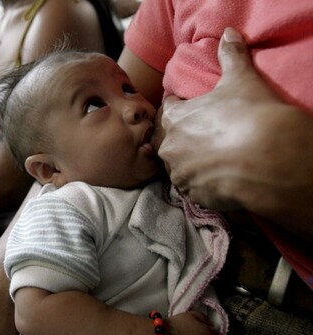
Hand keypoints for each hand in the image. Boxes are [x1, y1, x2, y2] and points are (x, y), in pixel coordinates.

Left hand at [157, 27, 280, 209]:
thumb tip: (228, 34)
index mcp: (174, 118)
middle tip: (200, 133)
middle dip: (180, 135)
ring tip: (208, 156)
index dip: (179, 105)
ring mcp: (180, 173)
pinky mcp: (193, 195)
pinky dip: (200, 181)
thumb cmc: (252, 115)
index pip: (168, 109)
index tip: (188, 106)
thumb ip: (230, 56)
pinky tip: (216, 175)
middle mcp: (169, 147)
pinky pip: (191, 187)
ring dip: (188, 160)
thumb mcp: (241, 79)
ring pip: (178, 165)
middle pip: (167, 139)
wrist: (271, 159)